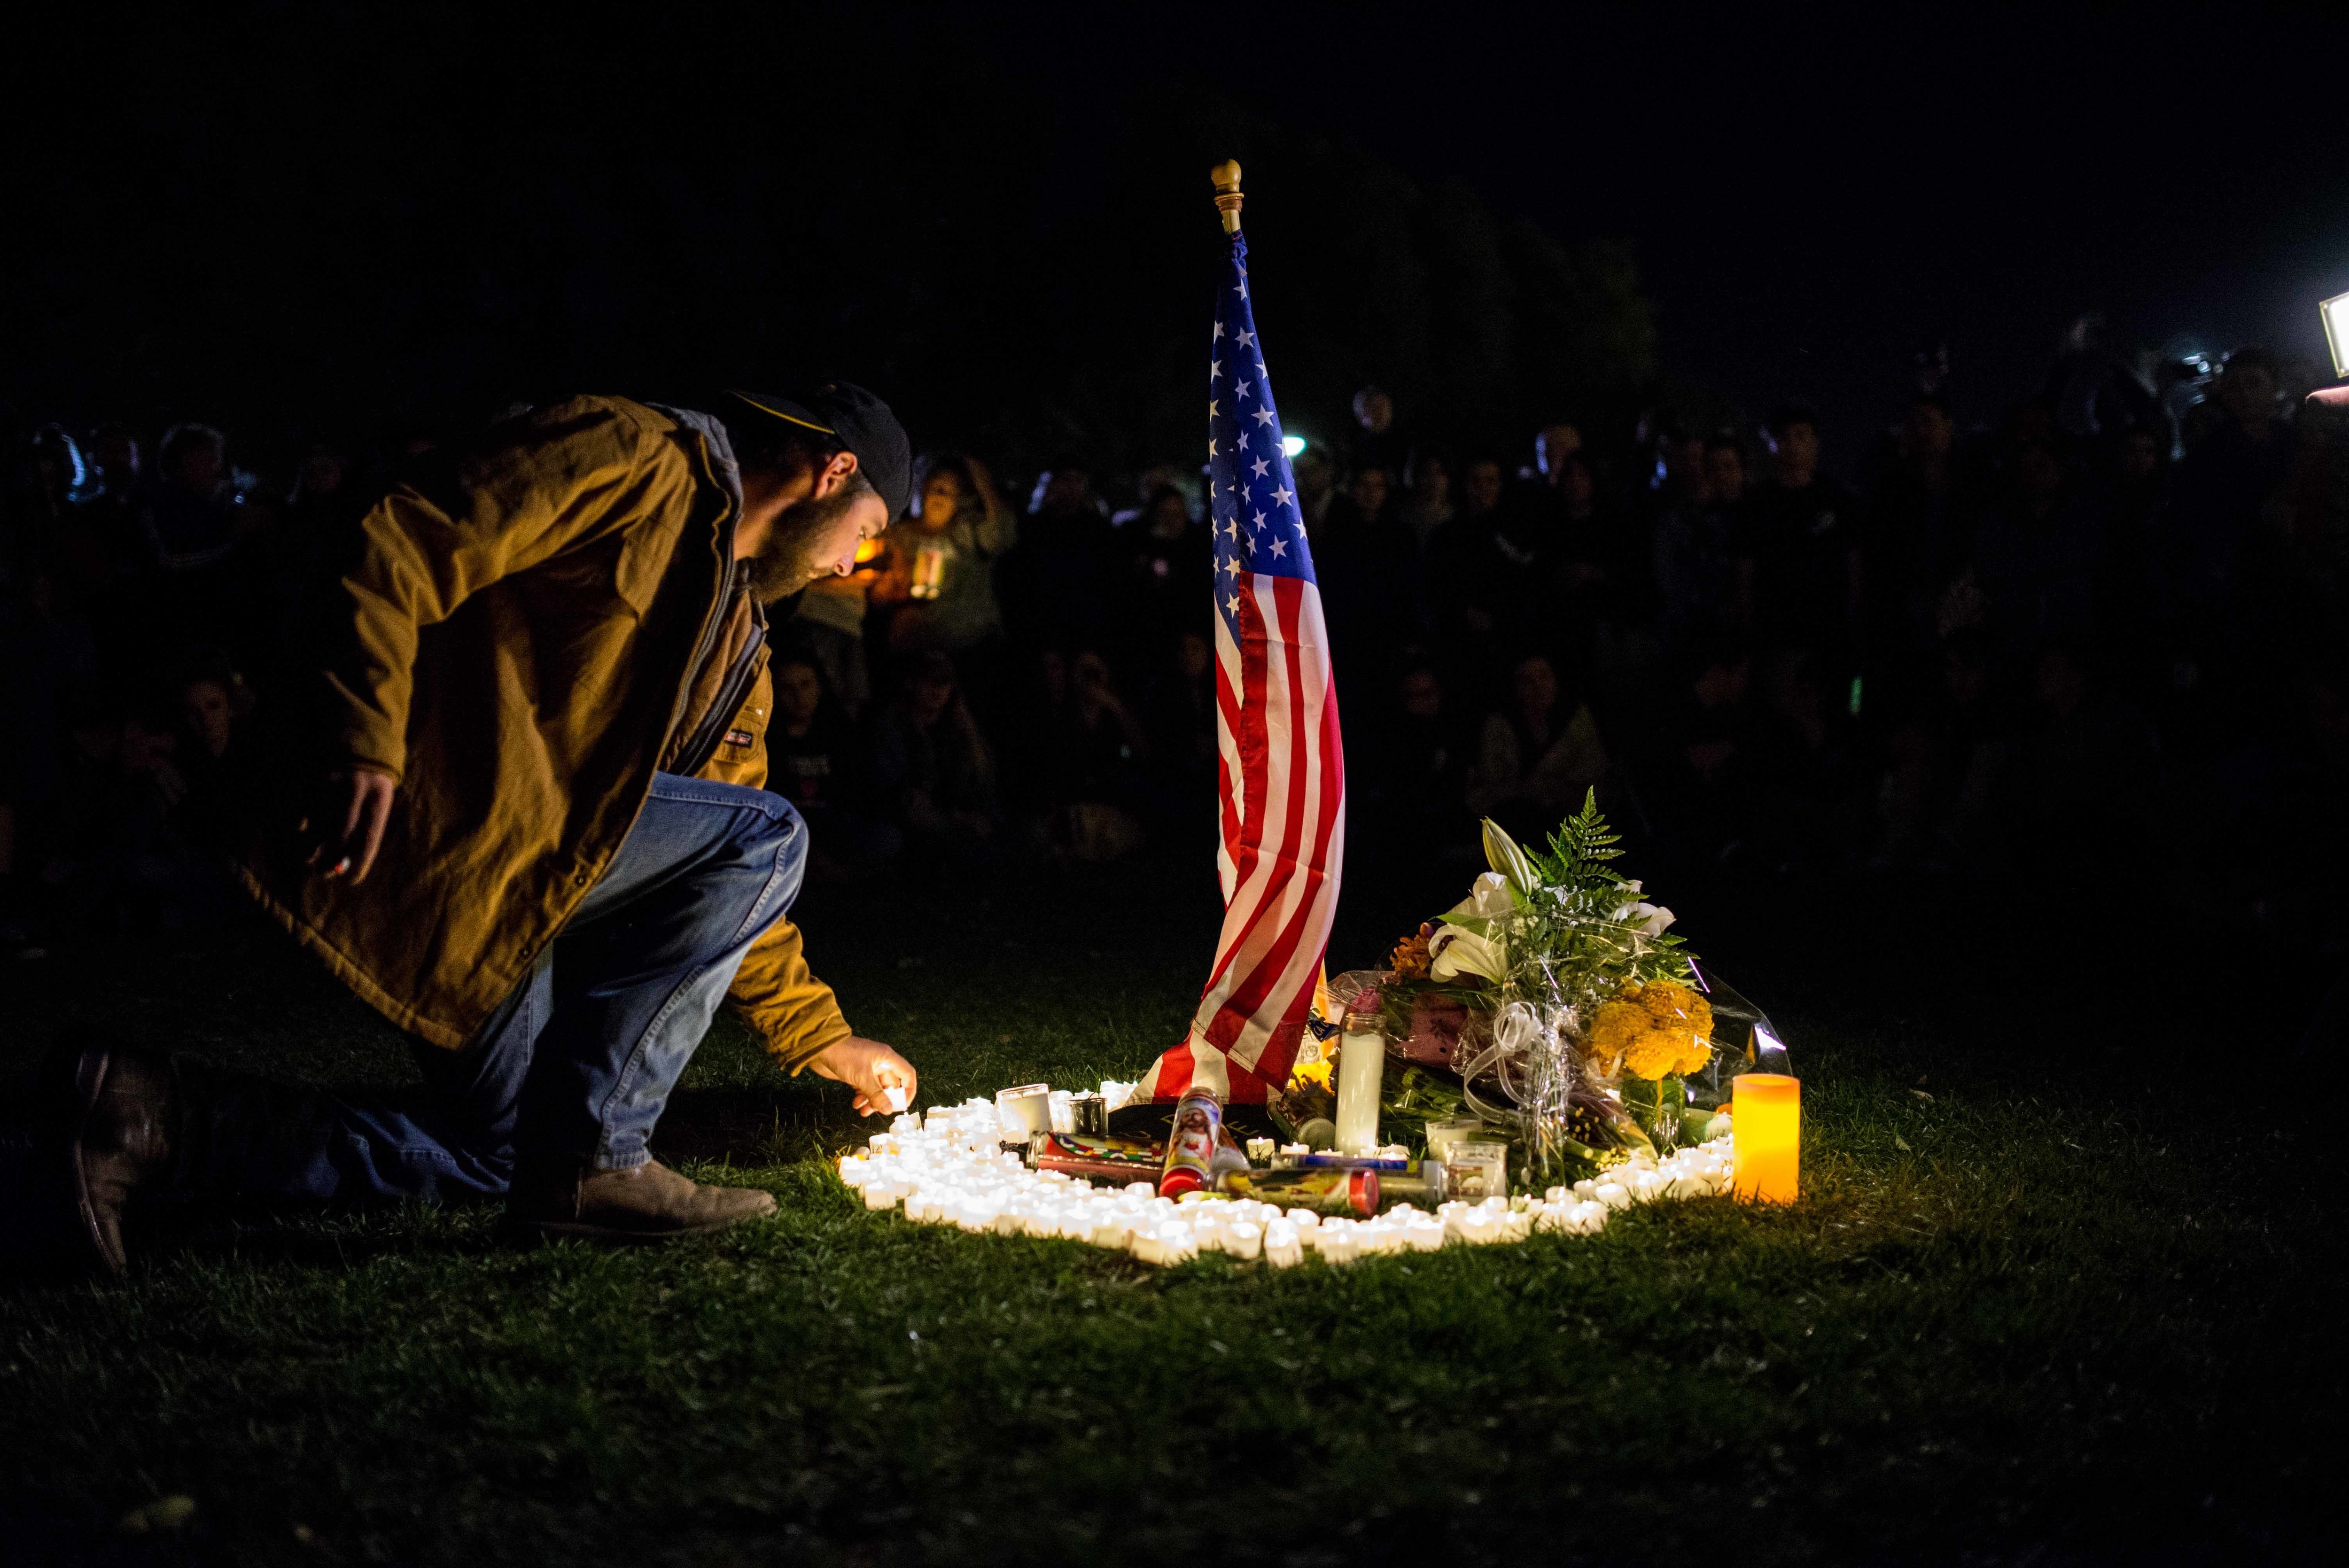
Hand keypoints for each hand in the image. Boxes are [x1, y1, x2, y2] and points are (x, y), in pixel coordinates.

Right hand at [301, 767, 397, 883]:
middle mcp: (356, 791)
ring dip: (310, 849)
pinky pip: (300, 811)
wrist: (361, 741)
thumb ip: (365, 829)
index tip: (350, 881)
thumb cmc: (372, 782)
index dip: (359, 865)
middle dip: (330, 861)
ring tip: (309, 859)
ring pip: (317, 827)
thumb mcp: (379, 801)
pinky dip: (298, 827)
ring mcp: (331, 784)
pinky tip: (301, 833)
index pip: (369, 840)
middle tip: (323, 874)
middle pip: (341, 836)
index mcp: (379, 798)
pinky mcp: (312, 780)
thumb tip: (343, 865)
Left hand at [809, 1036, 917, 1117]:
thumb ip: (876, 1094)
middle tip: (877, 1111)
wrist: (820, 1048)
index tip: (903, 1105)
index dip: (909, 1090)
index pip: (907, 1074)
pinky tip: (855, 1104)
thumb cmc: (844, 1056)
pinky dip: (862, 1098)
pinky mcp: (857, 1074)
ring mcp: (868, 1069)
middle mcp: (880, 1063)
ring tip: (863, 1111)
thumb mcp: (862, 1077)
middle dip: (885, 1100)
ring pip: (877, 1089)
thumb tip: (889, 1110)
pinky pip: (865, 1089)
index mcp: (887, 1058)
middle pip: (891, 1085)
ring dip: (872, 1101)